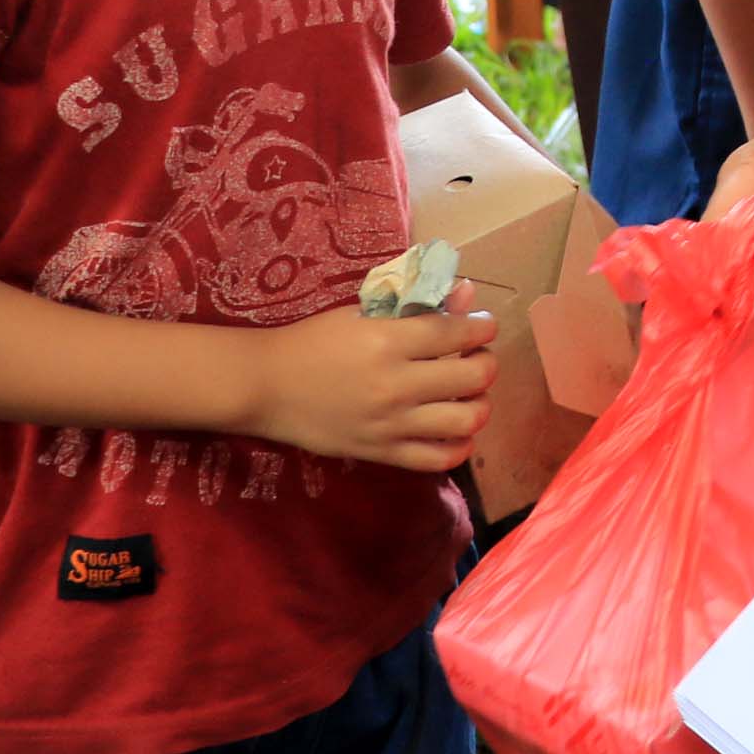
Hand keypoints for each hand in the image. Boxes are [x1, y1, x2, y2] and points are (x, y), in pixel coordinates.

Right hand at [242, 279, 495, 471]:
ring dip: (479, 404)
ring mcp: (390, 424)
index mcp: (387, 341)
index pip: (457, 333)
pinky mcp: (381, 453)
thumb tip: (467, 294)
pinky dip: (460, 446)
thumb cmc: (314, 341)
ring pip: (465, 421)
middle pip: (472, 377)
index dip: (481, 327)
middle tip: (477, 357)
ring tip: (469, 394)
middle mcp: (395, 385)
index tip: (483, 325)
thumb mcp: (362, 312)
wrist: (267, 386)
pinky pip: (438, 459)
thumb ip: (416, 304)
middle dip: (486, 363)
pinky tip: (456, 430)